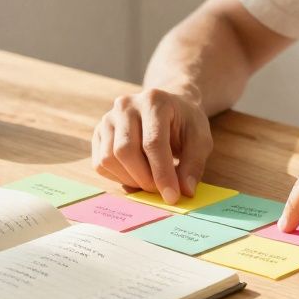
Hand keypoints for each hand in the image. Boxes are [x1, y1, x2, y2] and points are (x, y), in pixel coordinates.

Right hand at [90, 88, 212, 203]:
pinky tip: (136, 174)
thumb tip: (185, 191)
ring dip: (130, 179)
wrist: (169, 107)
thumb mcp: (200, 139)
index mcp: (154, 101)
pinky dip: (118, 177)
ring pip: (109, 159)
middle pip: (125, 151)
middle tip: (161, 191)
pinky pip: (100, 163)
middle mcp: (126, 106)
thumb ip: (194, 164)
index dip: (162, 173)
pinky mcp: (98, 132)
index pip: (153, 142)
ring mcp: (109, 118)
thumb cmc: (185, 123)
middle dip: (144, 179)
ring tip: (150, 181)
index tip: (172, 196)